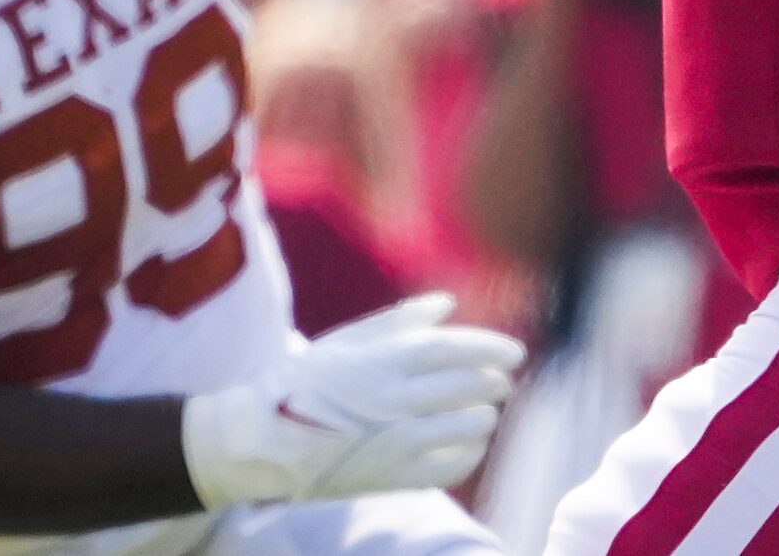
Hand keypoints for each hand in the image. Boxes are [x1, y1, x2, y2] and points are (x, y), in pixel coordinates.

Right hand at [182, 293, 524, 507]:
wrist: (262, 438)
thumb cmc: (305, 382)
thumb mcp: (349, 340)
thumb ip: (401, 320)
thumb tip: (448, 303)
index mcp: (384, 360)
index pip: (453, 349)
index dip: (491, 349)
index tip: (516, 353)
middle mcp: (394, 399)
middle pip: (466, 386)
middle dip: (493, 383)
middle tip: (502, 382)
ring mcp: (394, 440)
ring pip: (464, 427)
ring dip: (484, 418)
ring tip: (485, 413)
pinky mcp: (390, 475)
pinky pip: (446, 468)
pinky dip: (468, 456)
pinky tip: (470, 447)